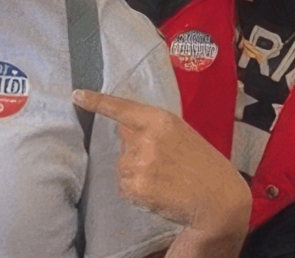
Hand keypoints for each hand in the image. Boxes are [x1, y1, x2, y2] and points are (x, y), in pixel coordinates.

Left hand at [74, 90, 250, 255]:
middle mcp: (146, 138)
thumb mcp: (182, 134)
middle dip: (138, 153)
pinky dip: (137, 193)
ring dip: (137, 174)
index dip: (97, 101)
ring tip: (165, 180)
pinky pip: (124, 187)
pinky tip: (159, 192)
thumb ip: (153, 128)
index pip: (122, 108)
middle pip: (124, 143)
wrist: (217, 198)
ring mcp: (139, 163)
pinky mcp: (136, 187)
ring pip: (122, 167)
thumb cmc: (202, 164)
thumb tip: (123, 128)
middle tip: (166, 164)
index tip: (76, 95)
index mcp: (160, 120)